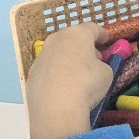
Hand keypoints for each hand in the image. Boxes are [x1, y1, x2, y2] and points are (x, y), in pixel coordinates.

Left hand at [25, 22, 112, 138]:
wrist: (56, 109)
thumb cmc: (87, 84)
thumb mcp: (106, 73)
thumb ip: (102, 65)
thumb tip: (95, 67)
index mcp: (77, 34)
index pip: (92, 28)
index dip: (102, 34)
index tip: (106, 41)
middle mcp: (56, 39)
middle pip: (72, 38)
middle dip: (83, 47)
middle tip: (93, 60)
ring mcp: (41, 56)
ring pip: (57, 53)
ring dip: (67, 60)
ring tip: (76, 76)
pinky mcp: (32, 74)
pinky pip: (48, 70)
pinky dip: (55, 75)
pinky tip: (61, 89)